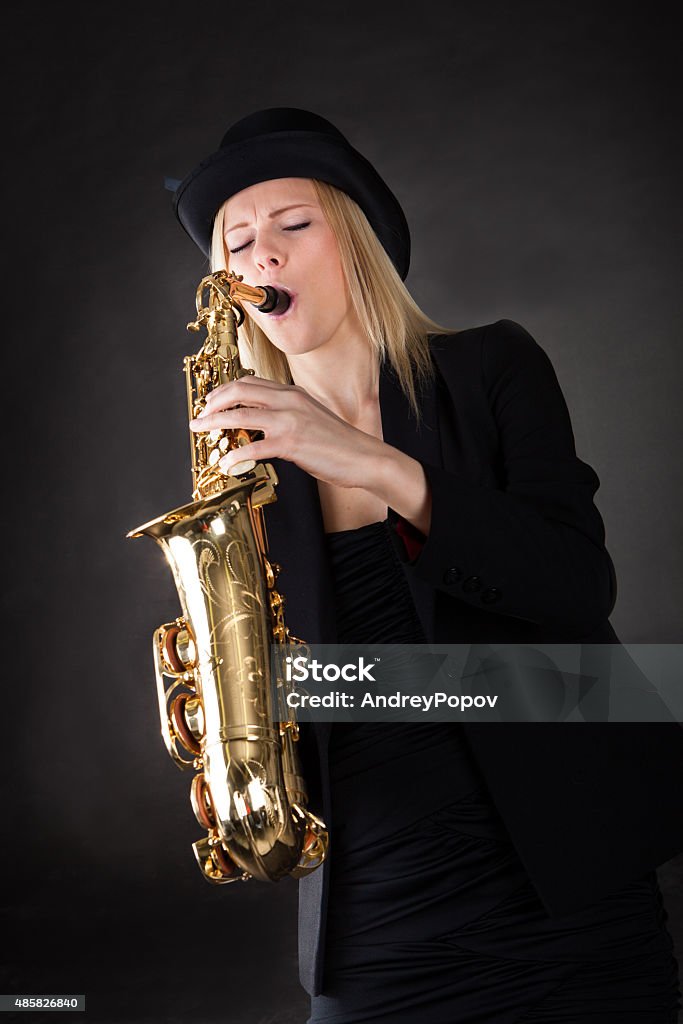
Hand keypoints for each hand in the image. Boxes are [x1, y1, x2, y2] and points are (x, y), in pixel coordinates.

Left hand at [189, 376, 383, 488]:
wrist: (364, 457)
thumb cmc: (339, 443)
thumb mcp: (312, 417)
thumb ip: (288, 414)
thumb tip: (264, 423)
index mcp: (293, 393)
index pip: (251, 382)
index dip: (226, 391)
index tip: (212, 402)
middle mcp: (289, 401)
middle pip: (240, 391)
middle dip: (214, 402)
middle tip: (200, 415)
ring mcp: (289, 421)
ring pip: (240, 415)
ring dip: (214, 423)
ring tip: (200, 431)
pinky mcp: (291, 444)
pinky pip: (253, 447)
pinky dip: (235, 456)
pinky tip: (226, 464)